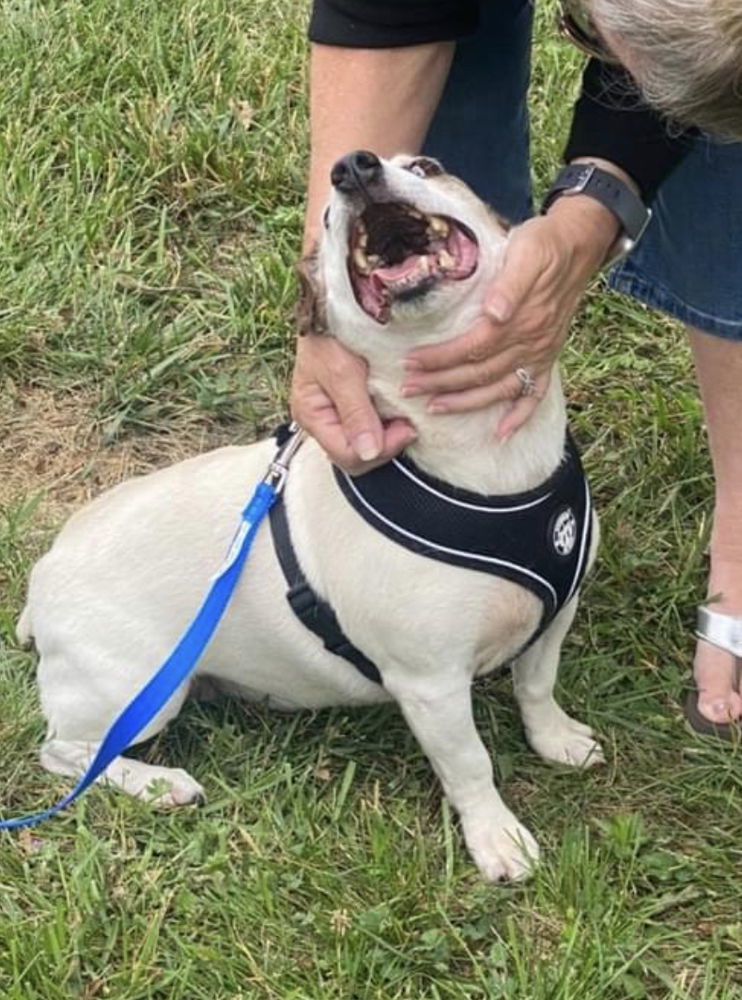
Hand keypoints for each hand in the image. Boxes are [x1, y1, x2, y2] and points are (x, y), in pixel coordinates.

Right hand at [290, 334, 416, 473]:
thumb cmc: (331, 331)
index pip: (348, 455)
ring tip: (405, 416)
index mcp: (312, 415)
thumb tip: (368, 453)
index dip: (379, 448)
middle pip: (356, 457)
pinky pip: (369, 427)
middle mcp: (321, 421)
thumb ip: (356, 413)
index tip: (405, 427)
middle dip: (385, 445)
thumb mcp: (342, 371)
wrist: (332, 301)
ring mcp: (335, 415)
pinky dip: (386, 423)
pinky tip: (398, 410)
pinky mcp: (350, 405)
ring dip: (387, 435)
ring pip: (365, 445)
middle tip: (409, 423)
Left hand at [401, 196, 618, 437]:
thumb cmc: (544, 244)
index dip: (440, 358)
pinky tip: (501, 432)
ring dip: (466, 403)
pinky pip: (536, 394)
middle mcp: (530, 342)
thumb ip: (510, 284)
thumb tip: (494, 313)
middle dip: (441, 384)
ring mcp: (540, 353)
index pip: (472, 348)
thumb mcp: (526, 251)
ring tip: (435, 408)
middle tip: (408, 389)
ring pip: (499, 389)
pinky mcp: (549, 356)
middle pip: (478, 373)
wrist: (579, 244)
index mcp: (519, 320)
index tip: (410, 362)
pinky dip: (519, 415)